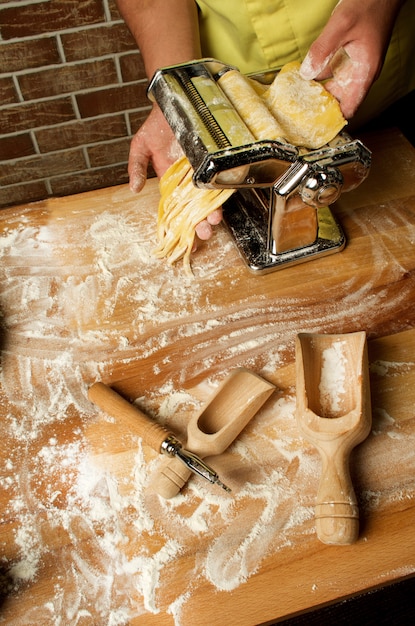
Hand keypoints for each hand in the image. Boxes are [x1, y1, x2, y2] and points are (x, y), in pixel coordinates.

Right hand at [128, 104, 222, 240]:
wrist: (175, 103)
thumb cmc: (157, 125)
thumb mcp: (141, 145)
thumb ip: (136, 166)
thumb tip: (133, 188)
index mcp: (170, 181)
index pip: (177, 209)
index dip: (183, 225)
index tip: (189, 241)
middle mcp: (187, 180)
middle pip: (195, 207)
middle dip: (200, 222)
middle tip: (205, 234)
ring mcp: (202, 172)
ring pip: (208, 197)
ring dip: (212, 211)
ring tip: (214, 221)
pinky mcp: (213, 162)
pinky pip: (218, 179)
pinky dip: (221, 192)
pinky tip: (222, 202)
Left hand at [300, 0, 402, 117]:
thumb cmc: (369, 4)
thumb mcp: (341, 25)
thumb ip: (322, 50)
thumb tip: (307, 73)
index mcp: (365, 72)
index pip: (350, 107)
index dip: (334, 118)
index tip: (316, 124)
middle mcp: (361, 73)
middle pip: (339, 101)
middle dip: (320, 107)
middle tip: (299, 111)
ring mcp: (355, 66)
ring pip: (334, 89)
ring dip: (318, 93)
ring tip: (297, 98)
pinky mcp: (349, 59)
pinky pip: (332, 75)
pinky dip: (319, 78)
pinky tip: (304, 78)